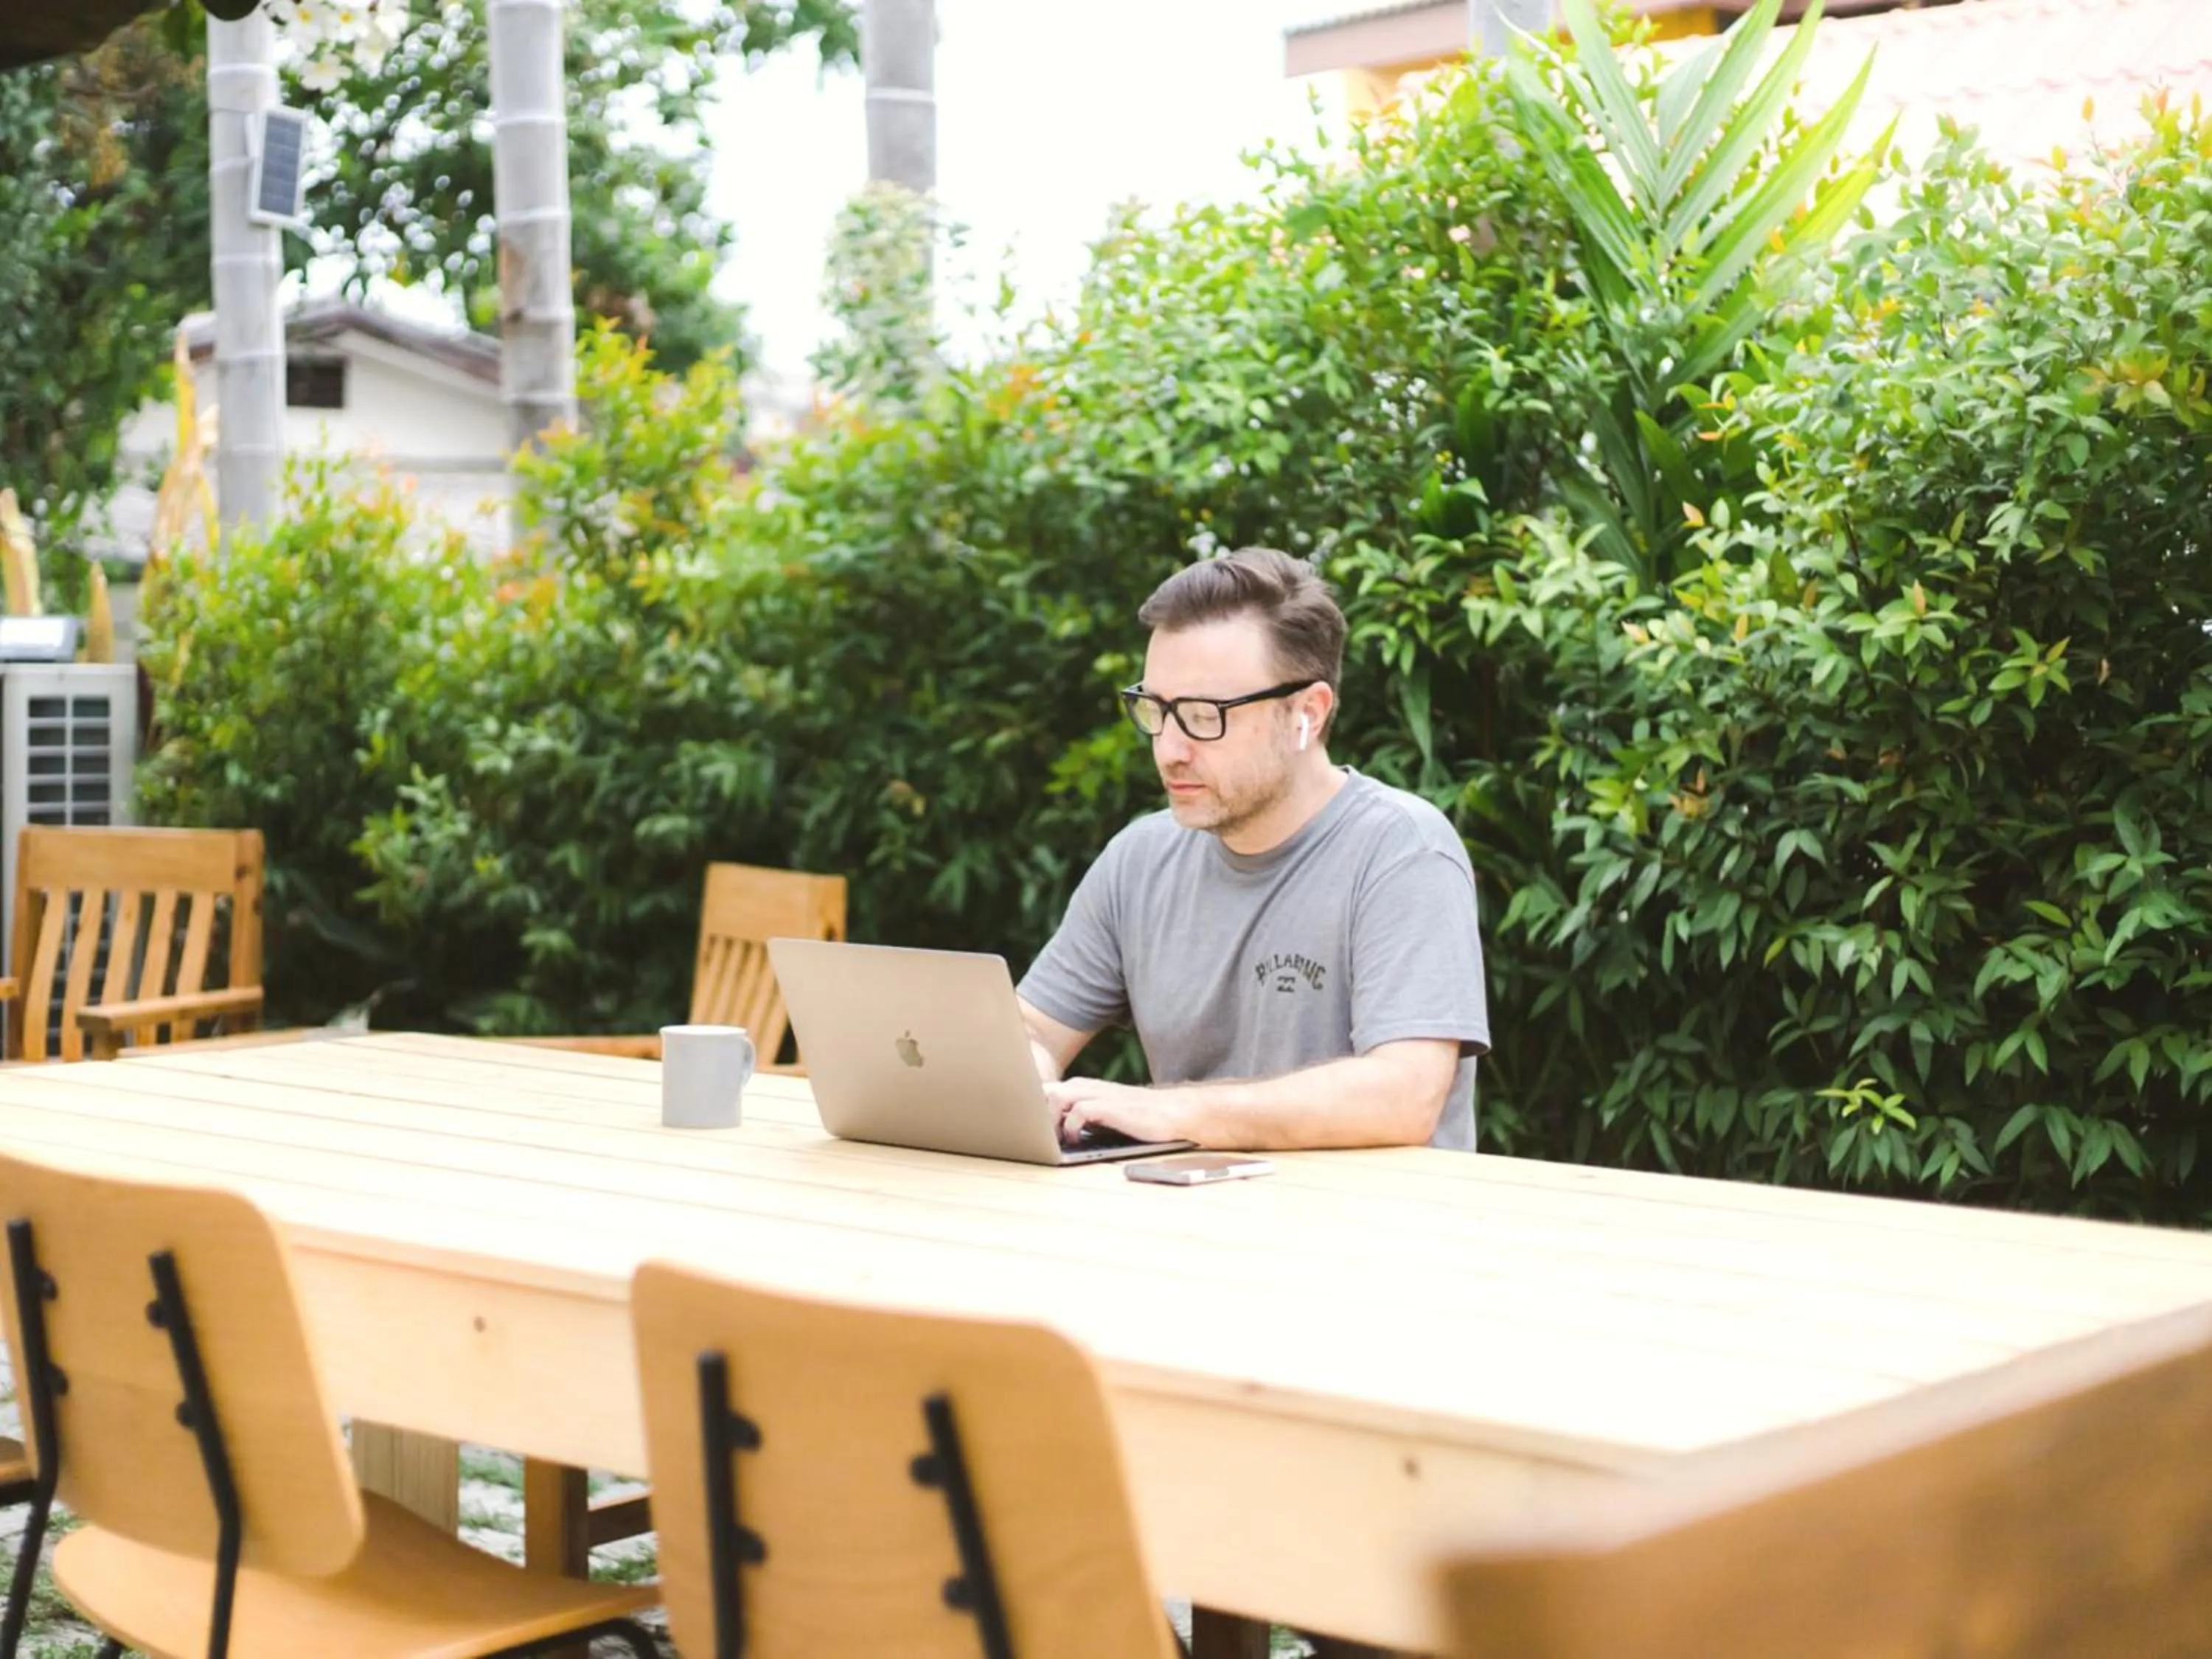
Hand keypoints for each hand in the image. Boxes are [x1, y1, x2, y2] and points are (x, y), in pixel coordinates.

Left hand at [1043, 1077, 1192, 1145]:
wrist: (1172, 1112)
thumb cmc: (1138, 1116)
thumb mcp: (1103, 1114)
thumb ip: (1081, 1116)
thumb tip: (1054, 1132)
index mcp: (1082, 1087)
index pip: (1044, 1091)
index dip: (1032, 1108)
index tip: (1027, 1127)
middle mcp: (1085, 1086)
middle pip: (1044, 1091)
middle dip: (1035, 1113)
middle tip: (1037, 1136)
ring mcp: (1096, 1094)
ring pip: (1056, 1097)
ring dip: (1050, 1120)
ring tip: (1054, 1140)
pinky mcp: (1108, 1106)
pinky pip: (1077, 1112)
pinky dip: (1070, 1127)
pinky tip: (1076, 1140)